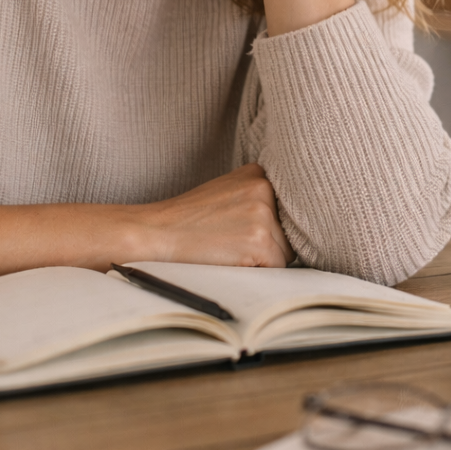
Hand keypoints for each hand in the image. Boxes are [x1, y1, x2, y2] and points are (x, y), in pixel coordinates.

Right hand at [0, 165, 291, 292]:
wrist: (150, 234)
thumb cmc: (185, 223)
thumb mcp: (224, 196)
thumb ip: (256, 200)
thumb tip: (300, 223)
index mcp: (258, 172)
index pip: (290, 210)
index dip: (275, 229)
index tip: (246, 236)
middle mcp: (265, 187)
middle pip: (290, 233)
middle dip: (268, 248)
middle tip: (226, 246)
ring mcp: (264, 213)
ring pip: (285, 255)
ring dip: (262, 265)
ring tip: (223, 255)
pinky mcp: (260, 241)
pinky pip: (276, 271)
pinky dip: (256, 277)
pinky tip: (226, 264)